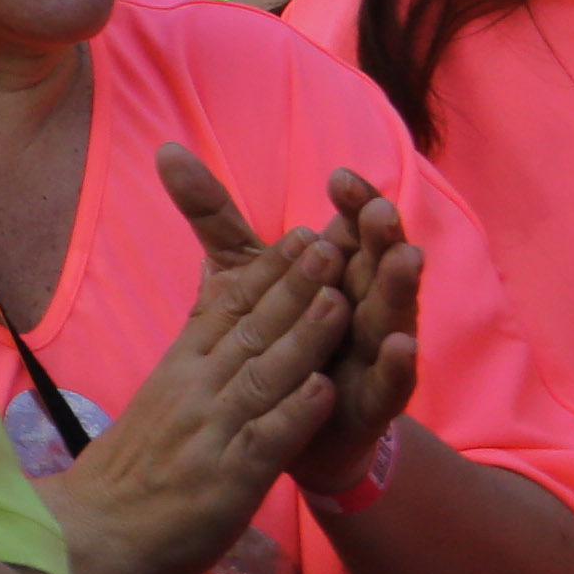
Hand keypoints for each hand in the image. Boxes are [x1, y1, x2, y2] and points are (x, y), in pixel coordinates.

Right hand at [50, 165, 343, 573]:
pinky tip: (327, 390)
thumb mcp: (157, 399)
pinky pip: (266, 439)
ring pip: (263, 373)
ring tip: (340, 298)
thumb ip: (191, 356)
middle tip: (330, 242)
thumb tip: (211, 312)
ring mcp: (211, 431)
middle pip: (249, 328)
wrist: (90, 532)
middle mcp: (194, 390)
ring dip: (304, 335)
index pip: (224, 308)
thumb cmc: (128, 471)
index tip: (298, 235)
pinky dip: (296, 412)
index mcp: (178, 369)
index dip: (265, 271)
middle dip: (293, 284)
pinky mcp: (227, 477)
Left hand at [172, 148, 419, 501]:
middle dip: (380, 236)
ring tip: (406, 256)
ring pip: (390, 316)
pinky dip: (398, 364)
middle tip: (380, 209)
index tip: (339, 176)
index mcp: (335, 271)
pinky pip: (391, 383)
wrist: (279, 422)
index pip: (349, 227)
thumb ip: (212, 214)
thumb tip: (166, 151)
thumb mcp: (237, 269)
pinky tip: (402, 343)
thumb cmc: (270, 334)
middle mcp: (362, 305)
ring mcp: (371, 355)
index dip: (350, 202)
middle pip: (375, 264)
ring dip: (399, 288)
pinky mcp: (372, 403)